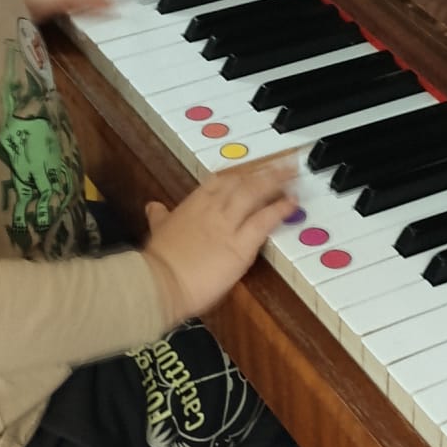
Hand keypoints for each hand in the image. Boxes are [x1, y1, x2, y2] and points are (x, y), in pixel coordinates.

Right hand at [144, 152, 297, 318]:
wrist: (158, 282)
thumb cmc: (157, 264)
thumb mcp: (157, 232)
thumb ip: (160, 217)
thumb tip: (154, 207)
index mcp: (193, 204)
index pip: (221, 180)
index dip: (240, 173)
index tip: (252, 168)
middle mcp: (212, 209)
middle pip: (243, 181)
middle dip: (263, 171)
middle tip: (281, 164)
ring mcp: (227, 224)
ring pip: (255, 193)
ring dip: (276, 181)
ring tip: (292, 174)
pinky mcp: (240, 245)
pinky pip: (264, 221)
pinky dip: (280, 209)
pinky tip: (292, 203)